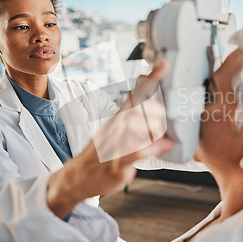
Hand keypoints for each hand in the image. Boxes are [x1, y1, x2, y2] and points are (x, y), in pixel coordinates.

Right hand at [47, 61, 172, 217]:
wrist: (78, 176)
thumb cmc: (101, 153)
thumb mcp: (116, 131)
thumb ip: (137, 122)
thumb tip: (160, 114)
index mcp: (117, 118)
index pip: (134, 94)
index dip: (150, 80)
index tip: (164, 65)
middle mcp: (115, 128)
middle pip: (136, 107)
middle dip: (156, 110)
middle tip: (164, 120)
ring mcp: (114, 145)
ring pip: (134, 126)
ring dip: (153, 129)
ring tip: (162, 136)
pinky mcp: (117, 164)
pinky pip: (134, 152)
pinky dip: (152, 148)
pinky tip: (164, 146)